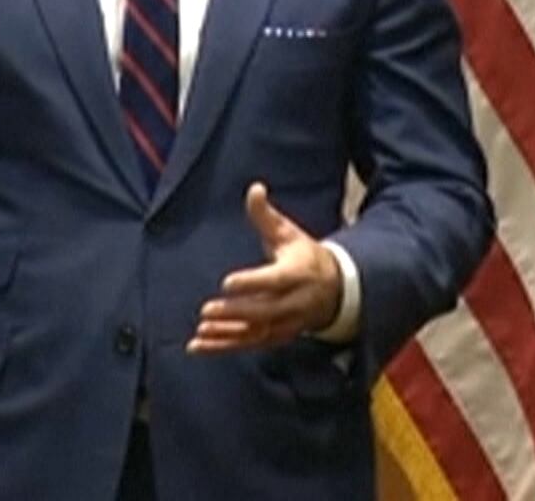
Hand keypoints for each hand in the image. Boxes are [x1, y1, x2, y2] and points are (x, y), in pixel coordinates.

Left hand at [187, 182, 342, 353]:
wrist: (335, 291)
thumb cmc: (304, 256)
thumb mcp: (288, 233)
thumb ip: (266, 215)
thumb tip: (254, 188)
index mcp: (297, 273)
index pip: (274, 280)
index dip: (252, 283)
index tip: (226, 282)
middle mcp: (293, 302)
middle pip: (264, 311)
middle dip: (235, 313)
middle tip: (206, 310)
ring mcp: (286, 323)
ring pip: (255, 333)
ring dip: (226, 335)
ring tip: (200, 333)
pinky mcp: (276, 336)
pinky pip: (249, 345)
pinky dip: (223, 347)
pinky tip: (198, 346)